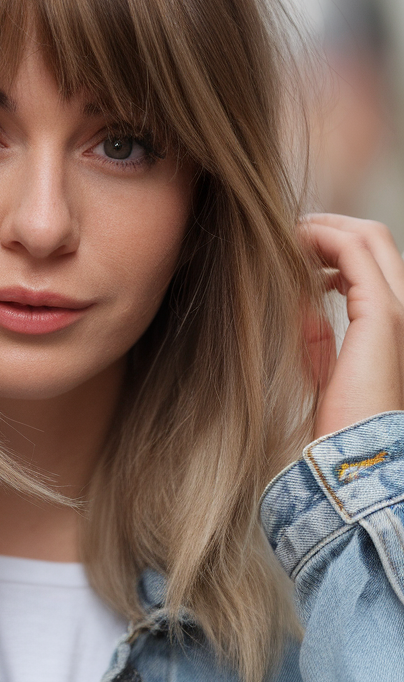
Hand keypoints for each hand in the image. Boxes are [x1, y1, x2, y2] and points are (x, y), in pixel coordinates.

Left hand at [300, 214, 403, 439]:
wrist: (358, 456)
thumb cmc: (340, 422)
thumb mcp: (324, 366)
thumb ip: (318, 332)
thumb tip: (300, 301)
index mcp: (394, 322)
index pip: (372, 261)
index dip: (336, 244)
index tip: (298, 249)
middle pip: (375, 238)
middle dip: (331, 225)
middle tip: (291, 231)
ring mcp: (400, 309)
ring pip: (368, 236)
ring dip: (325, 228)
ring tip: (290, 236)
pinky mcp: (383, 315)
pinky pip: (353, 252)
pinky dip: (322, 239)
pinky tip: (294, 246)